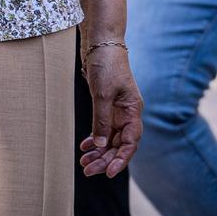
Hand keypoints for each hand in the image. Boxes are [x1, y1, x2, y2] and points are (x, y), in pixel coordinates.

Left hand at [78, 41, 142, 178]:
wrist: (100, 42)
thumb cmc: (106, 64)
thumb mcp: (103, 93)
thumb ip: (102, 120)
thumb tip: (102, 145)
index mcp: (133, 110)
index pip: (131, 142)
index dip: (121, 159)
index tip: (109, 173)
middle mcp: (127, 113)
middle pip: (119, 144)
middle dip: (105, 159)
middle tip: (88, 171)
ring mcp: (117, 110)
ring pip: (110, 139)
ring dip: (98, 152)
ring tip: (84, 163)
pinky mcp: (106, 105)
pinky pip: (103, 129)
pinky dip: (95, 139)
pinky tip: (85, 147)